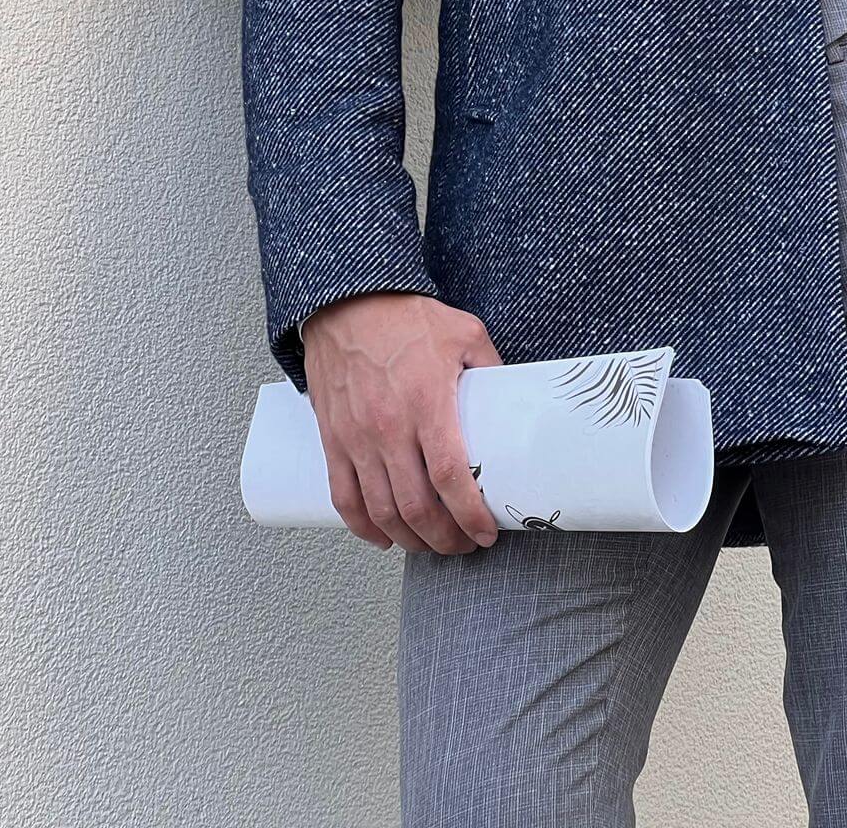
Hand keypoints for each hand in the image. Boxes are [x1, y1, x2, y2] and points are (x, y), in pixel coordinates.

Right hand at [301, 291, 504, 553]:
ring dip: (409, 540)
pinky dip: (363, 528)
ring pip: (381, 512)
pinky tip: (384, 538)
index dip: (470, 515)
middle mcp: (389, 428)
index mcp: (427, 403)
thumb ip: (492, 369)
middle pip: (416, 507)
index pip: (451, 477)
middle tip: (463, 544)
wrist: (347, 301)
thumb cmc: (405, 316)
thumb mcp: (465, 333)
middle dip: (444, 538)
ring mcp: (356, 438)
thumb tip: (513, 403)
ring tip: (431, 544)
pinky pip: (343, 498)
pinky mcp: (333, 440)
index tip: (486, 532)